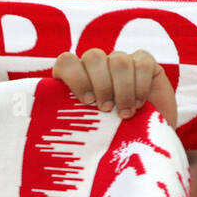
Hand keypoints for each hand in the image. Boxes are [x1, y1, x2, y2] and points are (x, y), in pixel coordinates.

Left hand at [52, 49, 177, 127]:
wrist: (144, 139)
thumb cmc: (106, 139)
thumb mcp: (85, 132)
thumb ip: (71, 126)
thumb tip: (52, 140)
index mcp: (75, 78)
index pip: (67, 62)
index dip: (75, 78)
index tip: (87, 101)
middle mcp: (96, 65)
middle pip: (93, 57)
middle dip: (100, 84)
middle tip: (106, 109)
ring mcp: (120, 60)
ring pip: (118, 60)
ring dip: (122, 89)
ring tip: (124, 113)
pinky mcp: (144, 62)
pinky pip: (142, 65)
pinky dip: (140, 86)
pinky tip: (138, 104)